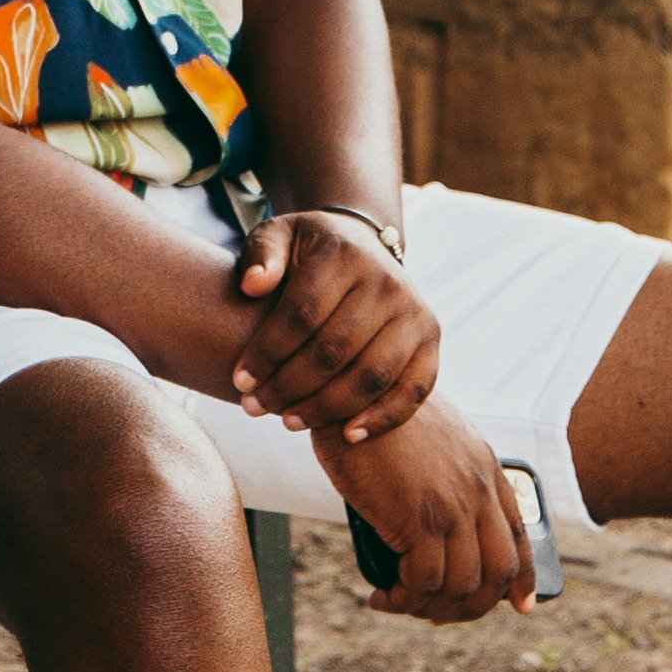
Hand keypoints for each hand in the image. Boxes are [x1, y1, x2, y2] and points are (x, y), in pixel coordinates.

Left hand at [230, 207, 438, 444]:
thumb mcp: (279, 236)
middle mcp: (386, 282)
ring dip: (326, 408)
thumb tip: (253, 285)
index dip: (268, 353)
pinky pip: (413, 388)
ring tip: (288, 421)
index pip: (301, 314)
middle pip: (333, 351)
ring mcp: (414, 312)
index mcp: (344, 255)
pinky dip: (384, 417)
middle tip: (254, 408)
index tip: (240, 381)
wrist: (364, 247)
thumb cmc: (309, 252)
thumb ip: (261, 254)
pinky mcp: (431, 338)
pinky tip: (348, 436)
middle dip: (288, 386)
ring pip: (370, 376)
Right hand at [321, 398, 534, 624]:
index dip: (522, 579)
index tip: (520, 605)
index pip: (519, 537)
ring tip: (399, 603)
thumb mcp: (431, 437)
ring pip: (461, 585)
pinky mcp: (418, 519)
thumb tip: (431, 511)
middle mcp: (478, 492)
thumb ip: (445, 470)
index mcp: (485, 470)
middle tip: (437, 614)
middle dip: (471, 607)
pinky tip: (382, 597)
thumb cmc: (381, 411)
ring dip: (430, 608)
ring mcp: (452, 507)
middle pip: (497, 573)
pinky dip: (403, 601)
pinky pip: (423, 582)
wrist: (359, 389)